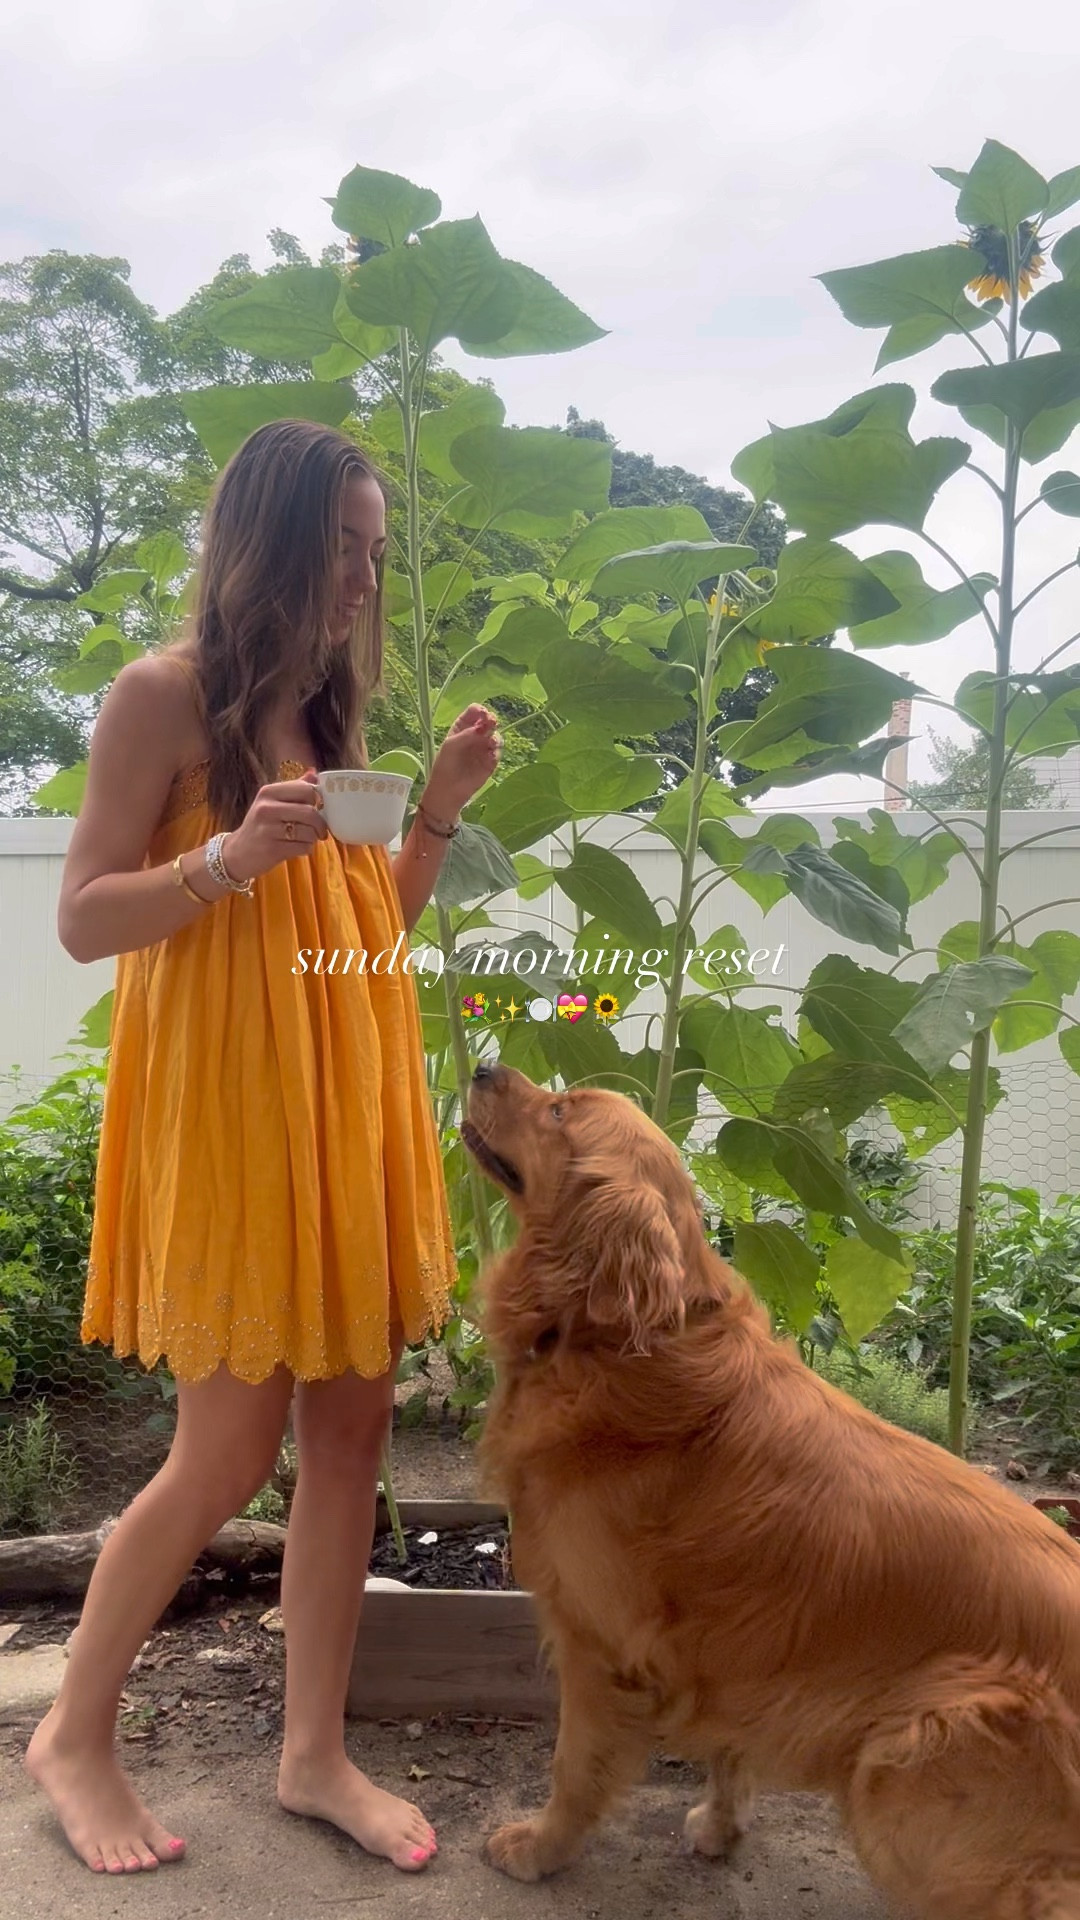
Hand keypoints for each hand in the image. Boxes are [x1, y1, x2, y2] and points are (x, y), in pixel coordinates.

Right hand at [219, 771, 327, 882]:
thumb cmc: (260, 826)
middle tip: (320, 830)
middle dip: (320, 823)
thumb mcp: (272, 802)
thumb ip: (294, 789)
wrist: (238, 853)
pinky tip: (297, 848)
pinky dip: (306, 849)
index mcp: (268, 792)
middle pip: (310, 812)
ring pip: (309, 832)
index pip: (306, 789)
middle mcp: (266, 807)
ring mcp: (268, 829)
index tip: (318, 808)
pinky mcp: (272, 849)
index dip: (318, 800)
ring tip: (305, 839)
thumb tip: (315, 774)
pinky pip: (303, 847)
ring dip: (313, 838)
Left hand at [423, 705, 500, 819]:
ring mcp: (484, 748)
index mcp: (462, 727)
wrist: (448, 791)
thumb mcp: (451, 745)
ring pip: (496, 736)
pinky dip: (496, 751)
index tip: (482, 714)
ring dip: (495, 736)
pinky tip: (490, 755)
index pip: (475, 712)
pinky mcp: (491, 761)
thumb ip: (468, 734)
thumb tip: (485, 726)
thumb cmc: (445, 765)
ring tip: (490, 743)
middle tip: (491, 723)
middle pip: (488, 721)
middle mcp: (475, 735)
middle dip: (491, 720)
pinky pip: (498, 752)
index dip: (480, 710)